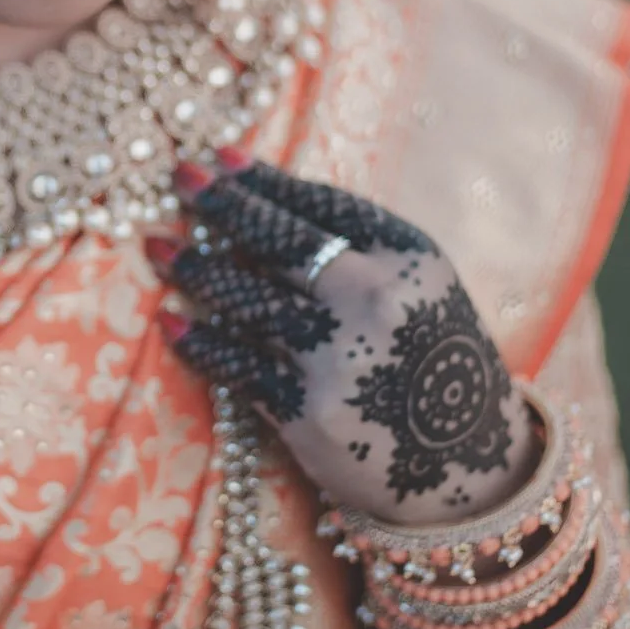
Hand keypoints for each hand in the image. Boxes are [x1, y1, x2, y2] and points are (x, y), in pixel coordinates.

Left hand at [152, 154, 535, 524]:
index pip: (321, 206)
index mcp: (408, 259)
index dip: (263, 180)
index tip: (218, 161)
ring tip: (161, 249)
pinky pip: (237, 364)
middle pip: (280, 241)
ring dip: (196, 268)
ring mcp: (341, 357)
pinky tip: (171, 321)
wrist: (468, 468)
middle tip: (178, 180)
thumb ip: (358, 247)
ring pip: (248, 297)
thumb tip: (263, 192)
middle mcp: (376, 300)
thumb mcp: (419, 289)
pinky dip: (198, 340)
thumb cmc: (432, 364)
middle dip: (222, 205)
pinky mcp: (310, 412)